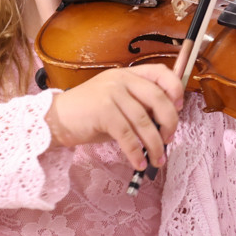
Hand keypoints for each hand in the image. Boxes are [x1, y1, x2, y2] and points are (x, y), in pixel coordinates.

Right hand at [45, 65, 183, 171]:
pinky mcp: (103, 112)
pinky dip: (136, 152)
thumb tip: (166, 124)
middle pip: (158, 98)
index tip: (179, 108)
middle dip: (170, 122)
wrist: (55, 119)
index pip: (161, 72)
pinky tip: (139, 163)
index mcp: (127, 74)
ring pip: (144, 121)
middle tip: (170, 139)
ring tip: (157, 160)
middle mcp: (121, 79)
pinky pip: (128, 136)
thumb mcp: (117, 103)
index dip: (175, 89)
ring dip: (155, 145)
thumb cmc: (89, 115)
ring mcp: (111, 94)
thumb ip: (139, 106)